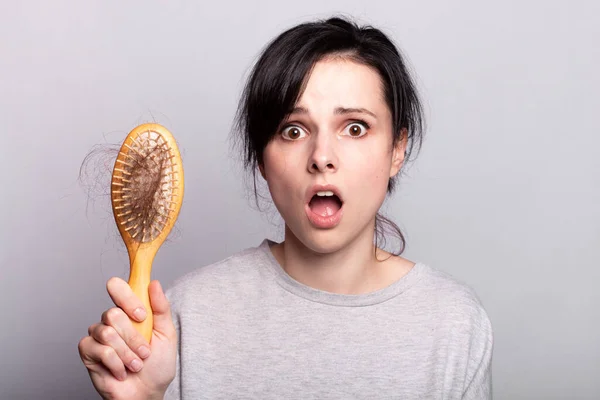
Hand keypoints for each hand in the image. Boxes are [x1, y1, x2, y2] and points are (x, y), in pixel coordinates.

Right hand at [78, 278, 176, 399]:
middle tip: (144, 352)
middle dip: (133, 337)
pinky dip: (116, 363)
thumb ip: (161, 308)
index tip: (141, 315)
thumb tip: (154, 284)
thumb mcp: (166, 334)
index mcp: (129, 311)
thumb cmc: (157, 364)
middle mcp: (111, 320)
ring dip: (127, 353)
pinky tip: (121, 371)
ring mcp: (98, 335)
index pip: (118, 288)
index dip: (126, 297)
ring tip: (136, 364)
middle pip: (112, 313)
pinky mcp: (88, 352)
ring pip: (107, 332)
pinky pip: (99, 350)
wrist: (147, 393)